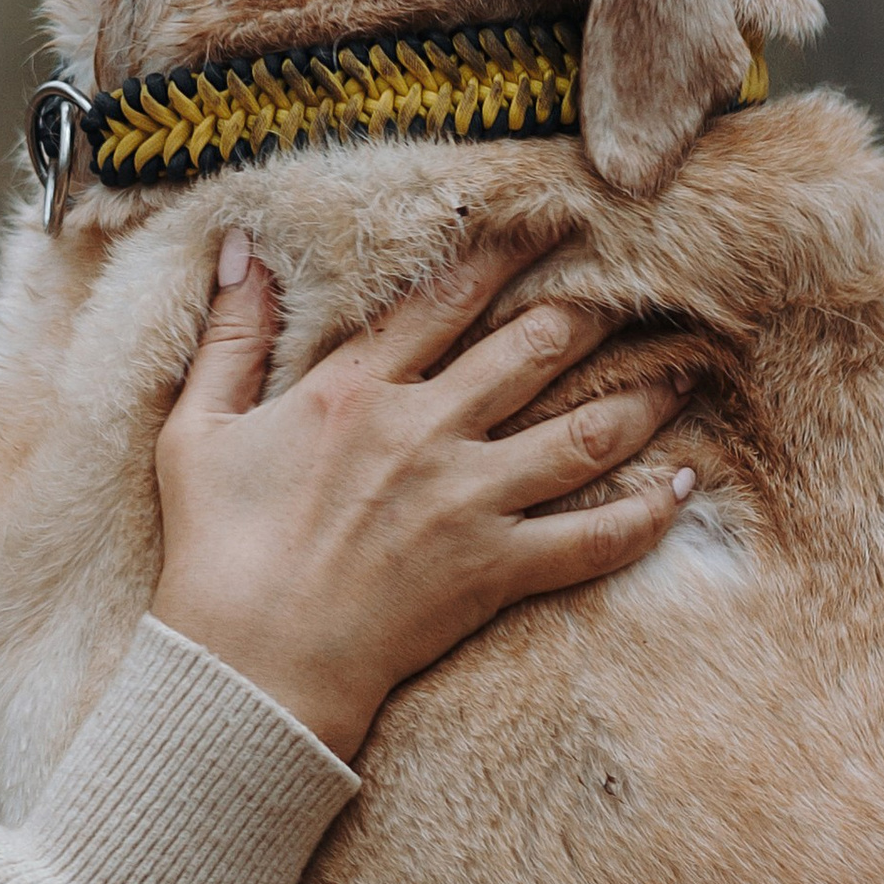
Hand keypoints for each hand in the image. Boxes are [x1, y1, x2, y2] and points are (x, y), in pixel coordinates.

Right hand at [151, 231, 694, 761]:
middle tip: (646, 278)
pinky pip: (593, 538)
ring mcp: (468, 502)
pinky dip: (648, 513)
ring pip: (585, 432)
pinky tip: (685, 485)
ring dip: (644, 395)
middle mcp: (426, 431)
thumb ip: (230, 335)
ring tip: (684, 366)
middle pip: (534, 348)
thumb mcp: (198, 428)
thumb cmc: (214, 548)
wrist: (248, 665)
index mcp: (356, 390)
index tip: (552, 218)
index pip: (446, 298)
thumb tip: (242, 246)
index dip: (504, 250)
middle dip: (595, 307)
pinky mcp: (495, 570)